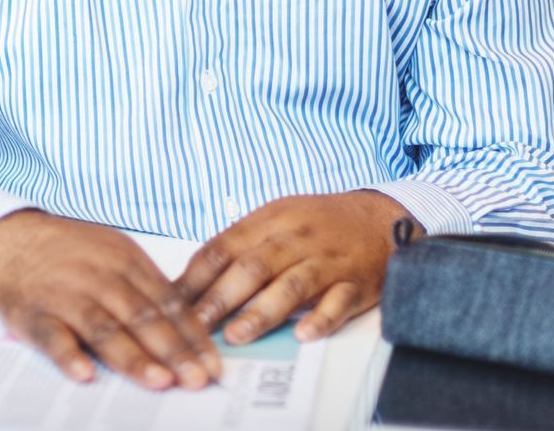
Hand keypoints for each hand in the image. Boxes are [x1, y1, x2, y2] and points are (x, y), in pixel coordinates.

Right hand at [0, 210, 220, 391]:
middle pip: (141, 316)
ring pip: (103, 328)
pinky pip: (52, 336)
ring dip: (133, 356)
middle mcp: (98, 276)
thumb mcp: (113, 255)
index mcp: (125, 261)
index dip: (192, 336)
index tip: (213, 366)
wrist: (8, 238)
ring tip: (159, 381)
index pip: (167, 302)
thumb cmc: (69, 253)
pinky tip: (85, 374)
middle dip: (173, 350)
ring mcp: (64, 295)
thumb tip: (189, 329)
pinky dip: (68, 355)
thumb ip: (147, 288)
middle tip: (197, 379)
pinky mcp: (32, 313)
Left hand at [176, 190, 413, 345]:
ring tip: (236, 336)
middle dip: (220, 298)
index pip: (224, 248)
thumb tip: (192, 280)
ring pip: (292, 285)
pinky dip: (322, 318)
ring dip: (262, 311)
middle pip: (253, 267)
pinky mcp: (356, 283)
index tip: (173, 303)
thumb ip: (238, 245)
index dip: (196, 277)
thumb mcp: (275, 219)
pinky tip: (304, 334)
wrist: (380, 218)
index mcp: (269, 220)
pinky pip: (339, 301)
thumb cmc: (317, 223)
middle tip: (196, 327)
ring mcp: (327, 261)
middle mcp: (296, 238)